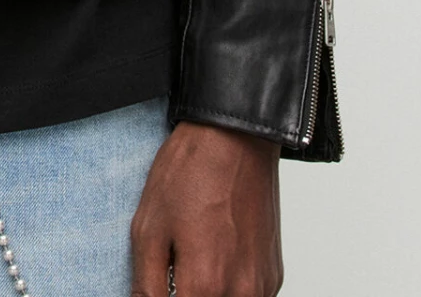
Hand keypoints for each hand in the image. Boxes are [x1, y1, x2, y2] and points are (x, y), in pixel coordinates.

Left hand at [130, 120, 282, 296]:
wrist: (236, 139)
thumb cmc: (191, 173)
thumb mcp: (149, 226)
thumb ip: (146, 284)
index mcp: (205, 285)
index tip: (161, 285)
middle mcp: (240, 293)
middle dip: (187, 294)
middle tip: (175, 272)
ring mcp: (261, 286)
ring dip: (209, 294)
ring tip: (194, 263)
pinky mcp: (273, 276)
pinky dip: (229, 289)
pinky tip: (214, 259)